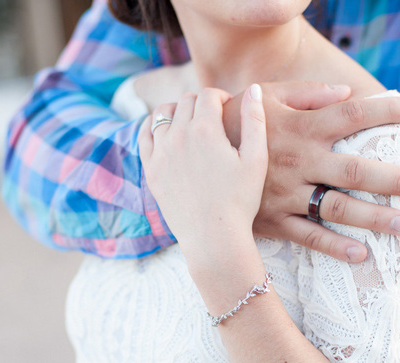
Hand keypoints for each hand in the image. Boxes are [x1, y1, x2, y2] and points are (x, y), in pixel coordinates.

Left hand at [138, 86, 267, 277]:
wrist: (213, 238)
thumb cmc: (240, 202)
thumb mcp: (256, 160)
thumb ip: (255, 121)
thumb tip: (253, 88)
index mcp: (206, 130)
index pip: (208, 95)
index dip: (219, 97)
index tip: (226, 106)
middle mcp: (179, 136)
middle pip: (185, 102)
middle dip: (200, 103)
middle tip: (210, 117)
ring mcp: (161, 153)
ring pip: (162, 114)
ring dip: (176, 112)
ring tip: (188, 123)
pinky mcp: (151, 170)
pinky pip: (144, 136)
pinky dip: (152, 127)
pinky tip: (165, 132)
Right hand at [223, 82, 399, 261]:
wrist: (193, 165)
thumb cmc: (234, 125)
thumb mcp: (264, 99)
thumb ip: (306, 94)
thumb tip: (345, 93)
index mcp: (300, 127)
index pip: (350, 114)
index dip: (383, 111)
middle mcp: (299, 161)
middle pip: (355, 169)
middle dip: (392, 179)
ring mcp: (287, 194)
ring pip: (337, 207)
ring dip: (373, 217)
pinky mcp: (274, 220)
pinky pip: (308, 236)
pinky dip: (334, 247)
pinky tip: (360, 254)